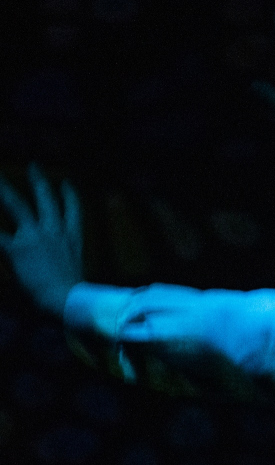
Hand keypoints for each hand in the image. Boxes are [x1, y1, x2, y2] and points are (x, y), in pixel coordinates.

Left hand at [0, 164, 84, 316]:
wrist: (68, 298)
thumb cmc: (76, 291)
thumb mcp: (76, 269)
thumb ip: (67, 257)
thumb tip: (64, 258)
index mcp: (73, 238)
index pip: (74, 210)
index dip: (70, 195)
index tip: (66, 183)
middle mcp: (55, 231)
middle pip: (46, 199)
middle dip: (39, 181)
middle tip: (33, 166)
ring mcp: (34, 236)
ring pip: (17, 205)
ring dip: (3, 190)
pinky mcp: (16, 247)